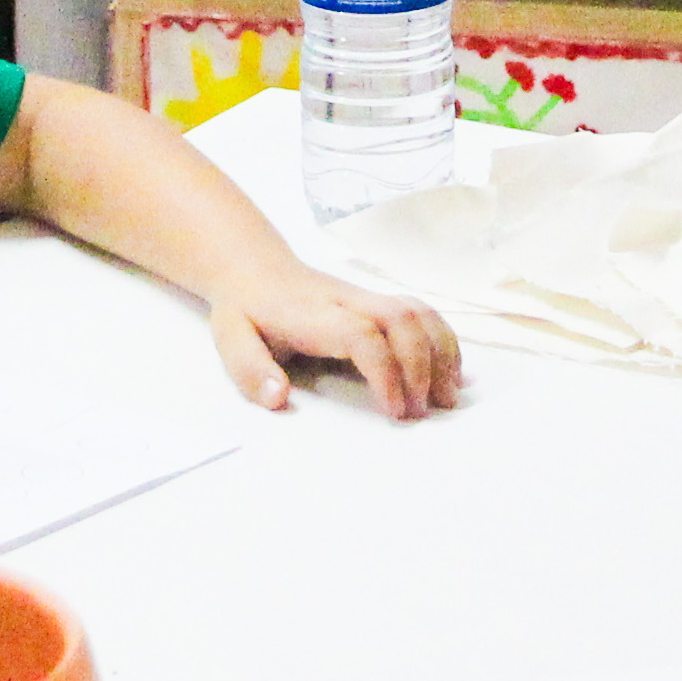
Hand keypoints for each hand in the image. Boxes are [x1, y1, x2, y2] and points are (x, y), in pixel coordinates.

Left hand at [207, 267, 462, 417]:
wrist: (255, 267)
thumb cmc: (246, 310)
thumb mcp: (231, 340)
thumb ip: (251, 370)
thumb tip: (278, 398)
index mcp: (314, 314)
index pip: (362, 335)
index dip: (386, 372)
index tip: (395, 411)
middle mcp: (348, 300)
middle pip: (402, 319)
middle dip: (422, 366)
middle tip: (423, 412)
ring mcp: (367, 297)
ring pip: (419, 312)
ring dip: (441, 353)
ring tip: (447, 397)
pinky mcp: (378, 301)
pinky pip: (423, 312)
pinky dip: (444, 341)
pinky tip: (450, 373)